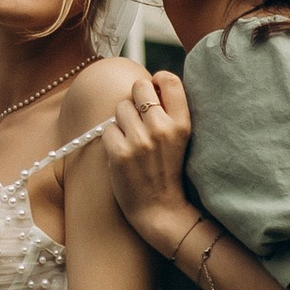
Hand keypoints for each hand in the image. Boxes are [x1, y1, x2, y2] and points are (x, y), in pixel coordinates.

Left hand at [102, 71, 196, 247]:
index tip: (154, 92)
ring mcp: (140, 141)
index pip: (169, 79)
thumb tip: (151, 83)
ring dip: (123, 120)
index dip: (157, 81)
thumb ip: (170, 112)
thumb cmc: (168, 171)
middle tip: (139, 118)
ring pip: (120, 107)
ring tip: (132, 139)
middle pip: (139, 87)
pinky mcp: (119, 153)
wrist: (160, 210)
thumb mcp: (181, 139)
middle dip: (136, 98)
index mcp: (182, 124)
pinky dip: (112, 139)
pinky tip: (122, 152)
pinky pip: (108, 128)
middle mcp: (162, 129)